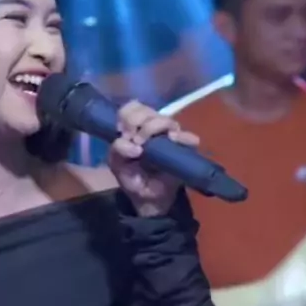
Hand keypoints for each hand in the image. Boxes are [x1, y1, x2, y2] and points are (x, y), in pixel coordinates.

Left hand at [108, 100, 198, 215]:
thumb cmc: (132, 177)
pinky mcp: (185, 150)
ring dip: (153, 128)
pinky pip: (189, 138)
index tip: (122, 130)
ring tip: (145, 145)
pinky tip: (172, 140)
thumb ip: (117, 150)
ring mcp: (171, 137)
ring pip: (167, 120)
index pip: (133, 107)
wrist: (147, 199)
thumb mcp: (116, 164)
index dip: (127, 114)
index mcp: (136, 127)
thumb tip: (135, 145)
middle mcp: (154, 128)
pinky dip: (182, 137)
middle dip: (137, 121)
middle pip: (148, 110)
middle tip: (133, 138)